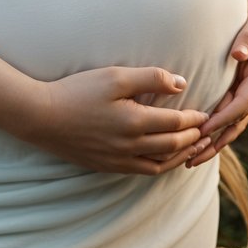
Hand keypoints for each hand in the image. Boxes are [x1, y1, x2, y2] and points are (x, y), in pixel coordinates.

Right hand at [22, 66, 209, 176]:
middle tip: (206, 130)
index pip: (176, 123)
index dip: (194, 119)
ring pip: (160, 164)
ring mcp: (118, 160)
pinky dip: (160, 165)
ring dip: (181, 156)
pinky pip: (142, 171)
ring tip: (193, 148)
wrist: (41, 117)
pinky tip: (162, 157)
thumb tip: (181, 84)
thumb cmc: (77, 91)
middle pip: (172, 146)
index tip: (205, 112)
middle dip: (192, 138)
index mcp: (135, 122)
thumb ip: (150, 78)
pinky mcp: (107, 166)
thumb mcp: (115, 76)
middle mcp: (130, 146)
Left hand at [185, 0, 247, 168]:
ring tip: (189, 159)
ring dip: (212, 143)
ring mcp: (247, 92)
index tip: (204, 130)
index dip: (224, 118)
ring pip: (230, 124)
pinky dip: (212, 130)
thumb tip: (238, 54)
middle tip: (191, 158)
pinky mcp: (239, 90)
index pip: (242, 102)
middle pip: (236, 123)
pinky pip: (226, 115)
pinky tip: (195, 141)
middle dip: (215, 142)